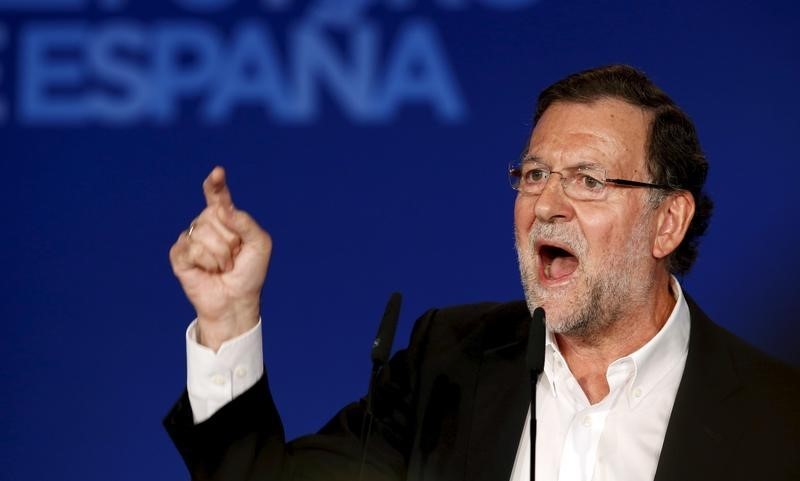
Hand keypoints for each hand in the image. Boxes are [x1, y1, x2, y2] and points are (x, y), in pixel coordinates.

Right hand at [169, 167, 271, 350]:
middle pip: (214, 216)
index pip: (217, 196)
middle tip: (233, 257)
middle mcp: (206, 224)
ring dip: (220, 256)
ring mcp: (191, 238)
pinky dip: (207, 262)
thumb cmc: (249, 272)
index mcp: (225, 218)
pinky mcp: (180, 255)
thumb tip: (222, 208)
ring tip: (222, 267)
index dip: (215, 184)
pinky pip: (192, 248)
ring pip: (204, 234)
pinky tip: (208, 271)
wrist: (237, 300)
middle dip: (230, 240)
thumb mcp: (259, 244)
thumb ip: (245, 222)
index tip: (218, 173)